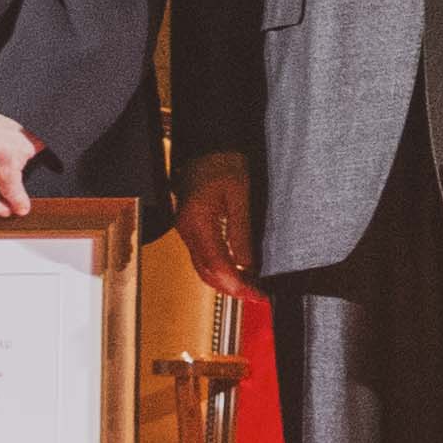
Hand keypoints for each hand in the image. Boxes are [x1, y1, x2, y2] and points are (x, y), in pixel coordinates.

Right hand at [178, 153, 258, 298]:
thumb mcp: (239, 197)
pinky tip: (235, 272)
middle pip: (206, 272)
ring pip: (202, 268)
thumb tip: (249, 265)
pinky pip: (201, 257)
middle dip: (231, 288)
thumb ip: (242, 234)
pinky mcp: (190, 228)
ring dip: (224, 282)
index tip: (255, 293)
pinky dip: (218, 270)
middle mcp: (187, 230)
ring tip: (249, 288)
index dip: (237, 283)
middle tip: (256, 296)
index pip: (217, 264)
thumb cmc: (223, 164)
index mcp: (197, 221)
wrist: (207, 147)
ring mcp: (186, 230)